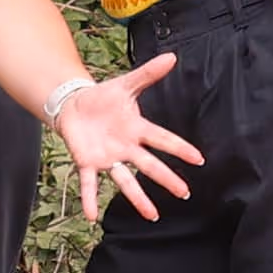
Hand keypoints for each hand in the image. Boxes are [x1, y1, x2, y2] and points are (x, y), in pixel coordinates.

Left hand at [54, 50, 201, 223]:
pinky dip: (90, 199)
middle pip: (149, 165)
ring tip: (152, 215)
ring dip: (138, 199)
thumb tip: (172, 56)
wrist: (74, 105)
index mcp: (137, 129)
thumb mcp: (125, 84)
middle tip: (185, 193)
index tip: (199, 159)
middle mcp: (126, 148)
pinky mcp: (87, 163)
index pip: (162, 140)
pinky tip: (91, 216)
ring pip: (125, 182)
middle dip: (167, 179)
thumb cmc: (103, 98)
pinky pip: (89, 183)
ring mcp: (108, 158)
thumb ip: (148, 74)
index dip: (180, 149)